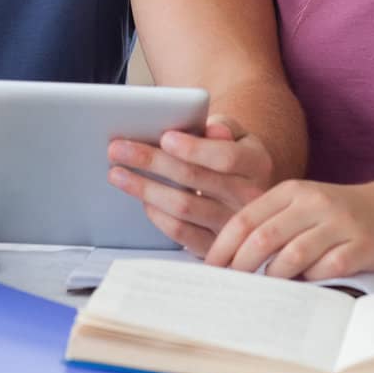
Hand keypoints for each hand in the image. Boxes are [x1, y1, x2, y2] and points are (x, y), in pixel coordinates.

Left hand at [107, 114, 274, 257]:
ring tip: (116, 173)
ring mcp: (231, 225)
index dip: (194, 148)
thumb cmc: (235, 156)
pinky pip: (181, 232)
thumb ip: (224, 126)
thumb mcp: (239, 135)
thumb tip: (211, 129)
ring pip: (182, 206)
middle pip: (195, 179)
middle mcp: (249, 197)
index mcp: (256, 163)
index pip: (226, 157)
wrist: (250, 193)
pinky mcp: (214, 246)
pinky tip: (140, 198)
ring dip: (144, 188)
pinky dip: (156, 214)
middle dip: (151, 161)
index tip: (164, 137)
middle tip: (117, 149)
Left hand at [204, 177, 373, 279]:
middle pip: (264, 237)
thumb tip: (229, 258)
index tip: (210, 267)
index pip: (246, 218)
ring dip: (274, 276)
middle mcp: (314, 203)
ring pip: (292, 256)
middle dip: (240, 265)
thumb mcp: (302, 205)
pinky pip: (325, 270)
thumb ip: (270, 222)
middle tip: (230, 284)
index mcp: (293, 190)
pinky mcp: (360, 247)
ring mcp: (339, 224)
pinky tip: (305, 283)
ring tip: (267, 286)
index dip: (223, 245)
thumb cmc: (337, 213)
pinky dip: (310, 280)